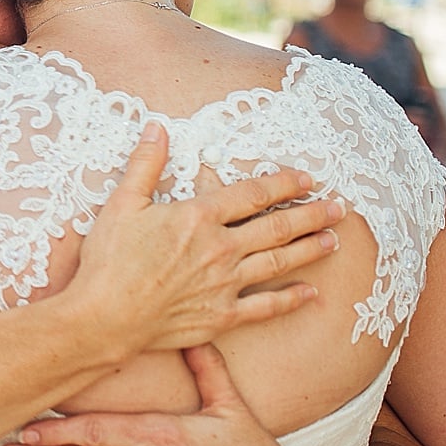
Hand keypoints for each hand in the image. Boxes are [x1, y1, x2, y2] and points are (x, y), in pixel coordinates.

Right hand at [71, 124, 344, 354]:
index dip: (283, 183)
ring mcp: (225, 284)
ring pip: (279, 262)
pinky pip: (266, 307)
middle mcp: (220, 248)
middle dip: (311, 214)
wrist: (105, 317)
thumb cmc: (108, 260)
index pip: (252, 194)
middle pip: (276, 227)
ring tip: (333, 240)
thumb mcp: (121, 203)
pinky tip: (311, 294)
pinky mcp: (222, 315)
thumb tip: (157, 127)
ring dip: (309, 249)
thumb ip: (145, 164)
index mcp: (199, 217)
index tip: (306, 178)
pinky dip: (290, 300)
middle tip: (339, 207)